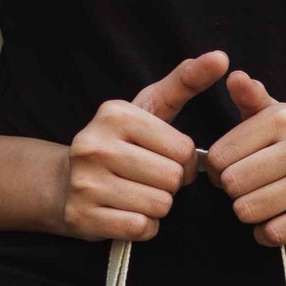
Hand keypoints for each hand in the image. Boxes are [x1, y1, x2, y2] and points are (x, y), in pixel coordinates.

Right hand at [56, 50, 228, 239]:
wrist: (65, 183)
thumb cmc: (120, 144)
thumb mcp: (149, 108)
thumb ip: (186, 82)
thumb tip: (221, 58)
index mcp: (115, 114)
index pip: (183, 150)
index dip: (184, 162)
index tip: (166, 159)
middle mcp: (95, 144)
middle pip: (172, 180)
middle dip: (170, 185)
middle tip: (150, 180)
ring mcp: (86, 182)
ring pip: (160, 206)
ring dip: (157, 207)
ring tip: (136, 195)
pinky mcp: (84, 217)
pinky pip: (141, 228)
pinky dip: (143, 226)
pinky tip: (126, 213)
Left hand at [205, 70, 285, 244]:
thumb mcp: (271, 120)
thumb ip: (249, 99)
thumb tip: (236, 77)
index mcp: (284, 117)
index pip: (219, 155)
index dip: (216, 170)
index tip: (231, 169)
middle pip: (233, 183)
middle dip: (233, 193)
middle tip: (249, 189)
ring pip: (250, 210)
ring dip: (249, 214)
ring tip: (265, 203)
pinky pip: (273, 233)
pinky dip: (267, 233)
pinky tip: (279, 220)